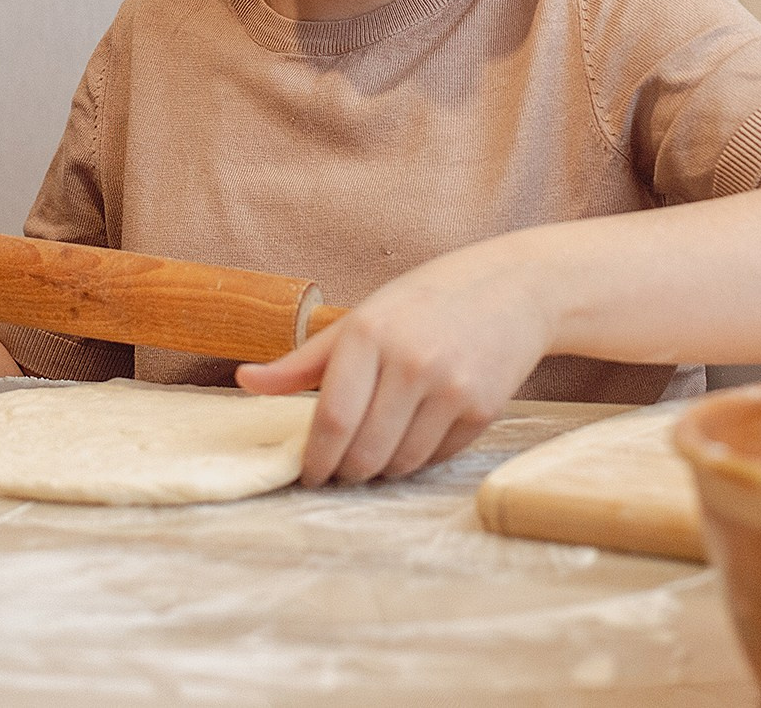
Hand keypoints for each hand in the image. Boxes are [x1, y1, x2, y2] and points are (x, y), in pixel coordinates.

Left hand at [235, 239, 556, 485]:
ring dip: (381, 468)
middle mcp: (412, 361)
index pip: (332, 420)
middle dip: (345, 472)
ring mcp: (452, 387)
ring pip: (400, 462)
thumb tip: (245, 382)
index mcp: (370, 333)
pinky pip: (436, 457)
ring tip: (377, 449)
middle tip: (340, 469)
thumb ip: (303, 361)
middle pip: (364, 452)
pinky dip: (419, 457)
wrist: (515, 289)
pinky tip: (416, 432)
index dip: (315, 459)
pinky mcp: (484, 408)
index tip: (308, 473)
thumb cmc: (427, 301)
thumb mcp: (362, 318)